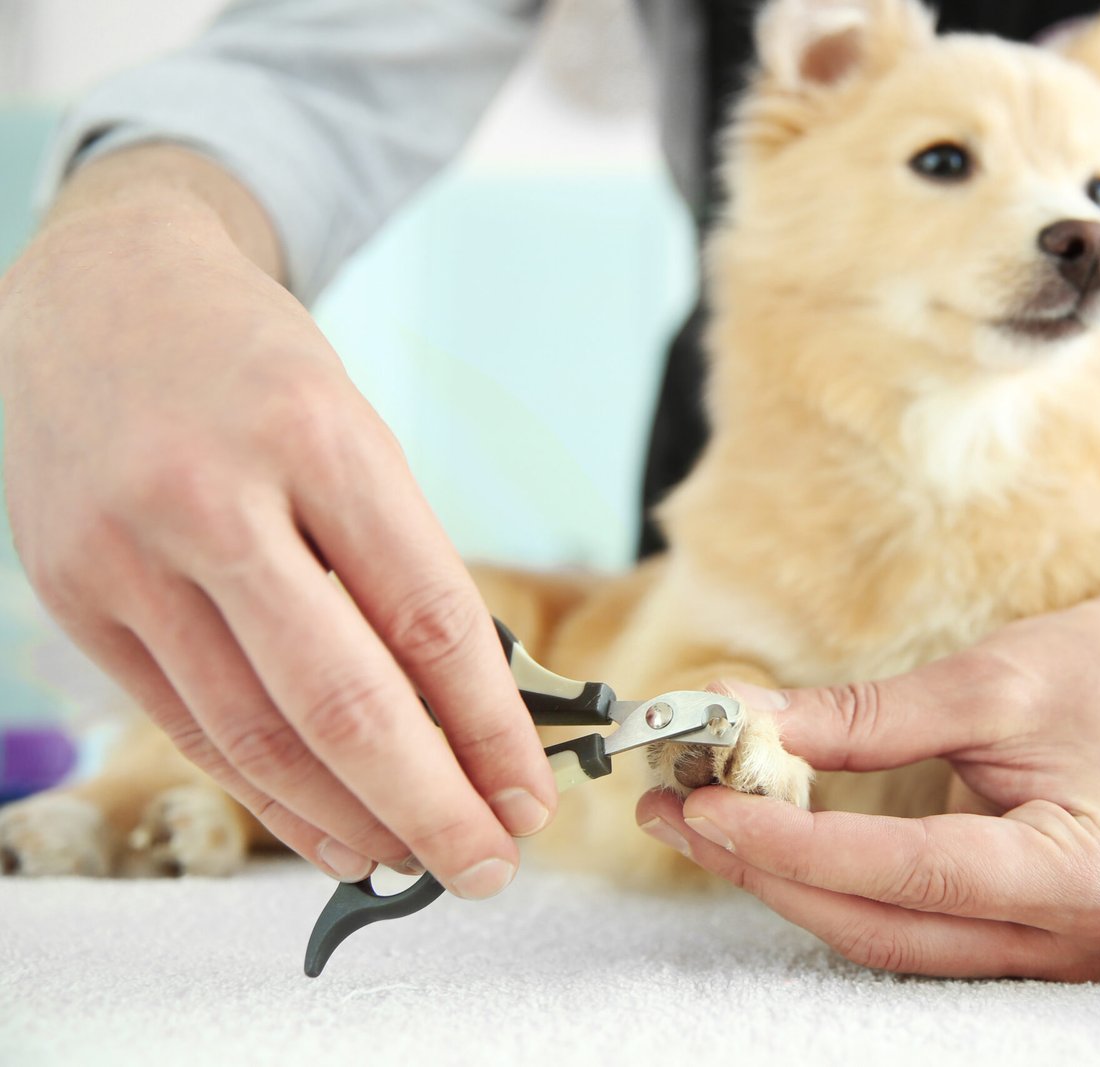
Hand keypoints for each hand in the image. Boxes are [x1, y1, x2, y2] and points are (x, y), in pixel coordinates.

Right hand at [0, 147, 556, 896]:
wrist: (99, 291)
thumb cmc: (253, 367)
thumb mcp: (352, 429)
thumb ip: (398, 559)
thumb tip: (467, 709)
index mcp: (316, 438)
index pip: (428, 617)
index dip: (489, 727)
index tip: (531, 793)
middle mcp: (213, 500)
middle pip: (340, 698)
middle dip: (429, 803)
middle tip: (489, 862)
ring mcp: (129, 556)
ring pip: (256, 733)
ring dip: (348, 818)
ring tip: (415, 860)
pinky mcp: (79, 599)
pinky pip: (188, 726)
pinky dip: (265, 793)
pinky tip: (325, 828)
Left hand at [636, 597, 1099, 980]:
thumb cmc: (1085, 674)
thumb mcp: (981, 681)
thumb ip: (862, 717)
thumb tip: (742, 727)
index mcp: (1083, 869)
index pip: (913, 870)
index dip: (799, 843)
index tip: (710, 801)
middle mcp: (1071, 936)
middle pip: (883, 924)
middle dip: (769, 869)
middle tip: (679, 811)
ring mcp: (1040, 952)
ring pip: (878, 937)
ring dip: (781, 882)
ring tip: (695, 822)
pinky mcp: (1005, 941)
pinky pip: (894, 926)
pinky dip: (821, 885)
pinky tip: (758, 841)